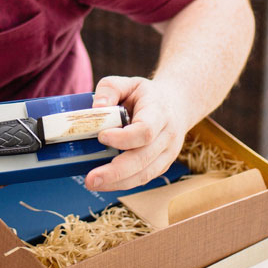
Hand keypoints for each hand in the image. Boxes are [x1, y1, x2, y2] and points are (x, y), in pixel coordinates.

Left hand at [83, 76, 190, 191]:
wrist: (176, 105)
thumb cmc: (147, 95)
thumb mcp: (128, 83)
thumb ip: (109, 89)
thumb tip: (96, 109)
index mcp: (159, 112)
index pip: (145, 130)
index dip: (124, 138)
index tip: (101, 136)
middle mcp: (167, 136)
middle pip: (143, 158)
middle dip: (116, 171)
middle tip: (91, 178)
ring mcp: (168, 153)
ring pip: (144, 174)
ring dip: (117, 182)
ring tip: (94, 183)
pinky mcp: (162, 165)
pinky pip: (143, 178)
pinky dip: (123, 183)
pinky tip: (105, 183)